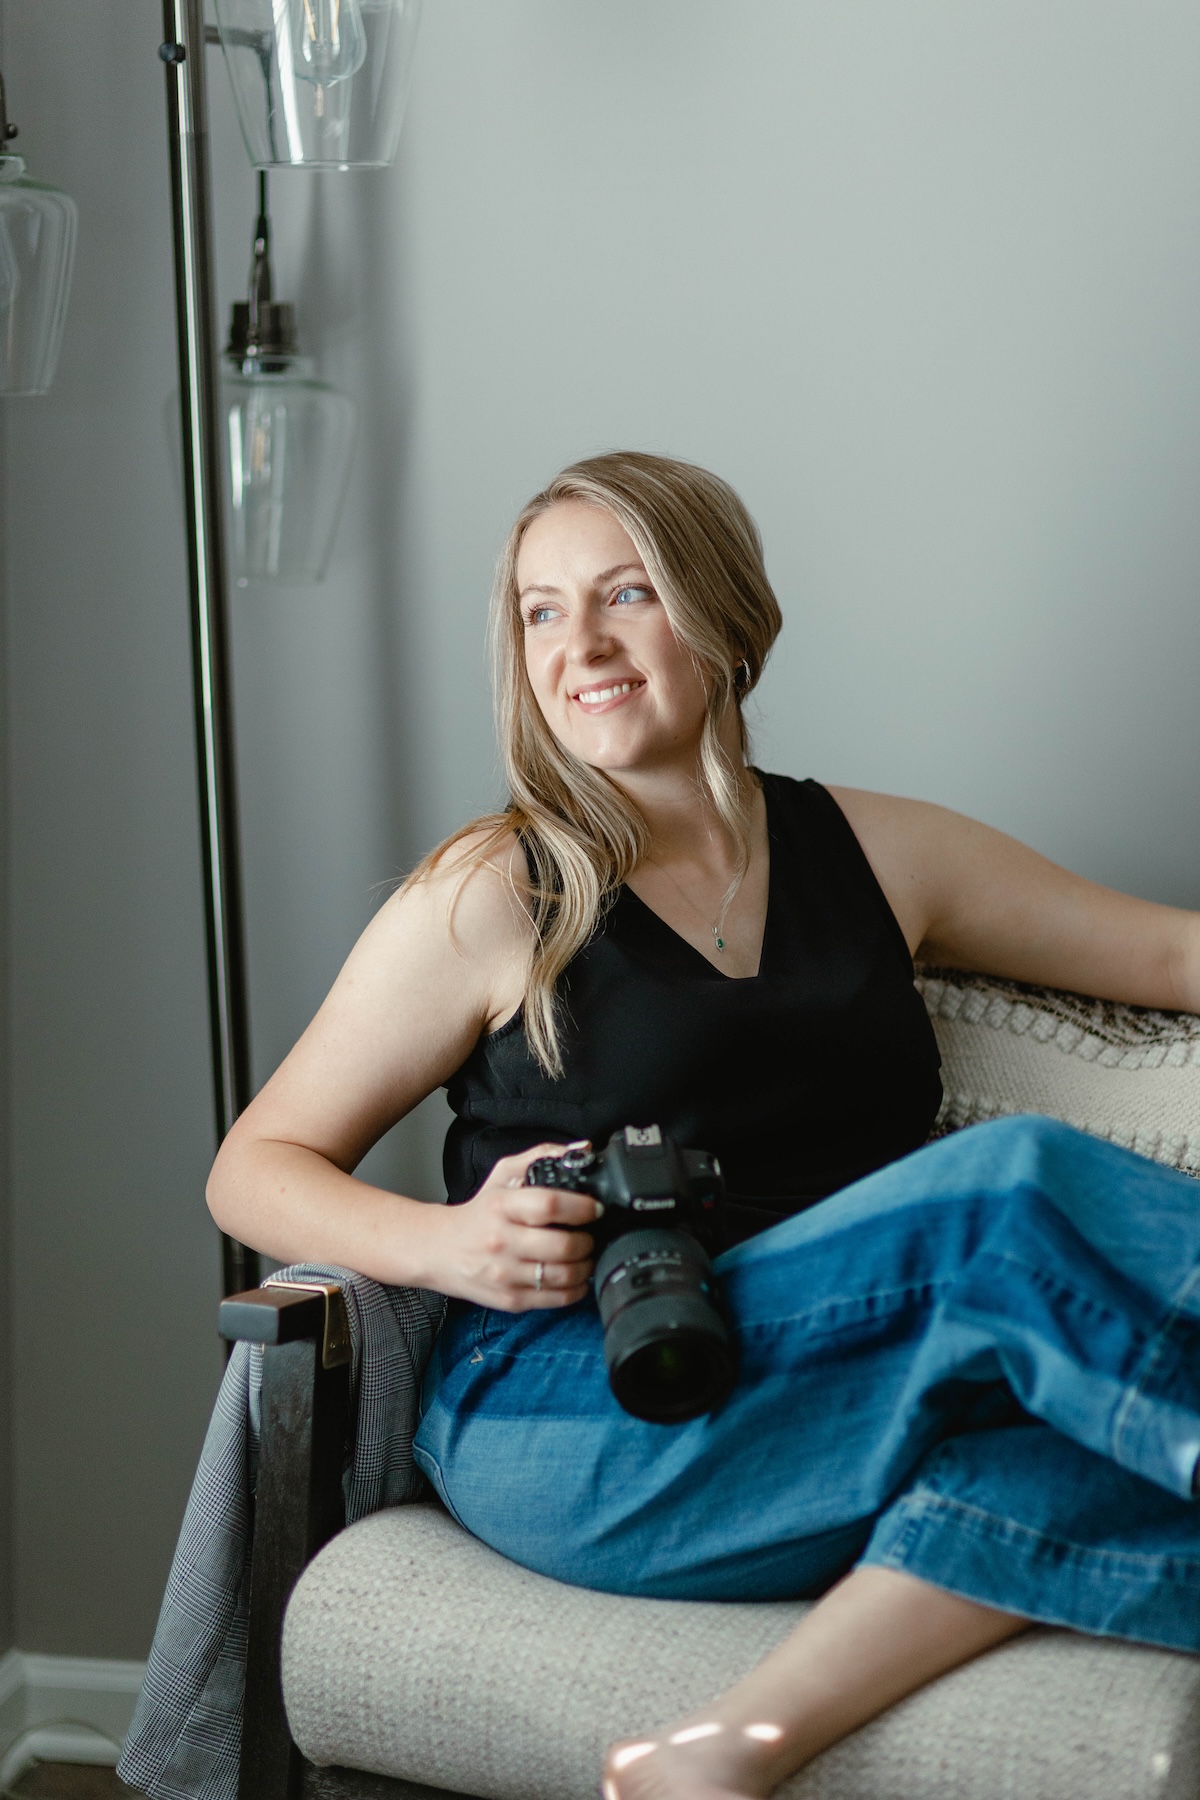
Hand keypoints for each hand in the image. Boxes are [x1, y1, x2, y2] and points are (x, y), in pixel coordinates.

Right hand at [438, 1143, 599, 1310]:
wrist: (440, 1250)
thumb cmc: (479, 1213)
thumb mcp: (503, 1175)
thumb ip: (541, 1157)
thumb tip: (582, 1150)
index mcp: (502, 1207)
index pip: (549, 1205)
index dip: (581, 1207)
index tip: (595, 1208)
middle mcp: (502, 1242)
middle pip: (563, 1246)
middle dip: (588, 1240)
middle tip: (590, 1235)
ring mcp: (506, 1274)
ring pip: (565, 1276)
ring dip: (586, 1265)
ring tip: (584, 1255)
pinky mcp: (510, 1299)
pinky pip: (558, 1299)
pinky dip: (576, 1288)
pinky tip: (574, 1276)